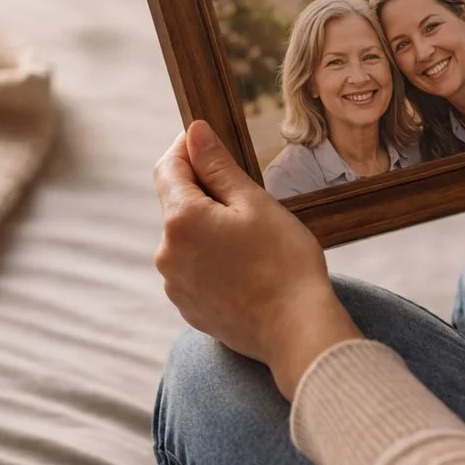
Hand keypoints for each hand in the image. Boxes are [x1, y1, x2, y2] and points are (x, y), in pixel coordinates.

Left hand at [153, 121, 361, 398]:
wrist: (297, 331)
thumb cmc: (284, 263)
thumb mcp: (255, 203)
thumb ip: (218, 166)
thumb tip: (194, 132)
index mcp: (181, 220)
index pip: (168, 167)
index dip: (187, 148)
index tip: (207, 141)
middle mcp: (167, 253)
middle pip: (176, 204)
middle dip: (203, 191)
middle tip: (246, 194)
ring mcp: (174, 284)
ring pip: (185, 238)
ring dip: (208, 228)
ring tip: (252, 239)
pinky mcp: (188, 307)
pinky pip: (193, 269)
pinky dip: (211, 259)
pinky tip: (245, 267)